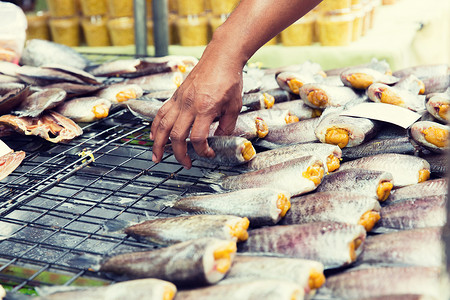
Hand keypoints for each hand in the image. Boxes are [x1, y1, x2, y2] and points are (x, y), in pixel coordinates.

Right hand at [150, 49, 243, 168]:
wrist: (221, 58)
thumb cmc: (229, 79)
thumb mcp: (234, 106)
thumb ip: (227, 125)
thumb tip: (220, 139)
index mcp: (205, 108)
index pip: (198, 137)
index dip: (202, 151)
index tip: (208, 154)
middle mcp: (189, 105)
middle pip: (177, 135)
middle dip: (179, 153)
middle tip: (185, 163)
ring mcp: (179, 100)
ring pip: (163, 125)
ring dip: (158, 144)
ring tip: (157, 157)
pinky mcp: (175, 95)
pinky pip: (161, 113)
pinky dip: (155, 126)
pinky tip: (154, 136)